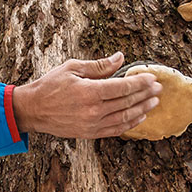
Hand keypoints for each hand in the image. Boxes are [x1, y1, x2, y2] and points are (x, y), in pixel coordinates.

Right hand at [11, 52, 160, 138]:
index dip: (140, 82)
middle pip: (127, 102)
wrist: (33, 110)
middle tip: (158, 88)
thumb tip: (120, 58)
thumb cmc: (50, 86)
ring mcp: (92, 124)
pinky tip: (139, 117)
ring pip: (125, 117)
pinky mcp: (90, 133)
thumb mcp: (73, 68)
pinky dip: (130, 124)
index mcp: (90, 92)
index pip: (123, 87)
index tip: (152, 78)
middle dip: (145, 94)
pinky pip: (116, 130)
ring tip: (154, 102)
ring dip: (142, 110)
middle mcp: (93, 110)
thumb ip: (99, 66)